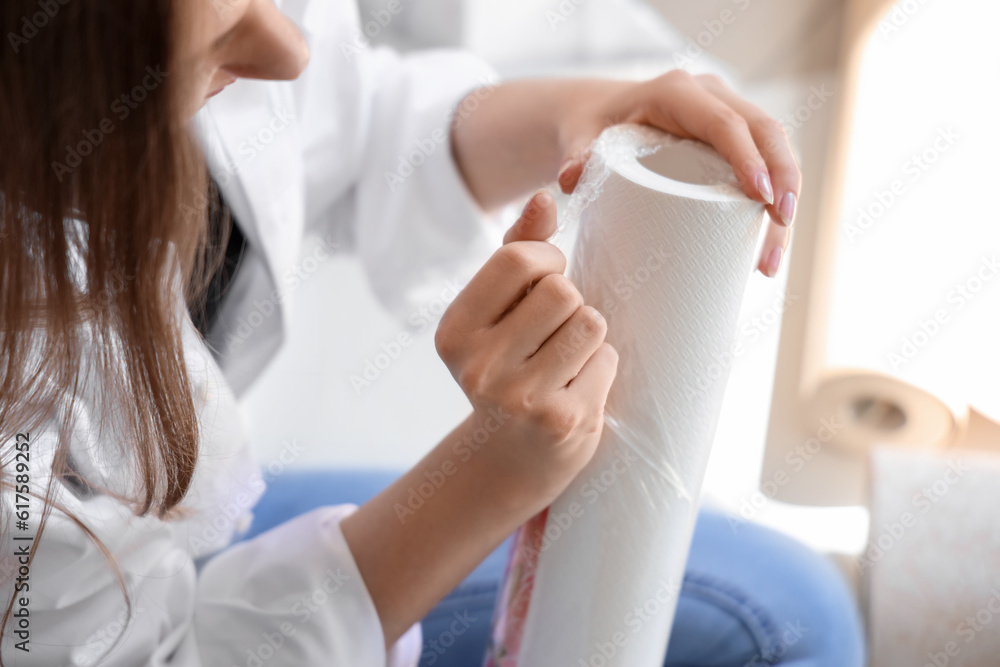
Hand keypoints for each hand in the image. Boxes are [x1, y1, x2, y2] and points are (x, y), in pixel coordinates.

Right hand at [435, 191, 618, 504]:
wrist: (509, 459)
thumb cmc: (506, 368)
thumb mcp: (496, 313)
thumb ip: (517, 252)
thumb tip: (547, 197)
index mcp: (454, 331)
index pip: (520, 259)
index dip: (549, 263)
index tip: (544, 284)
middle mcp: (477, 366)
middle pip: (562, 291)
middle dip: (570, 306)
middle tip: (553, 336)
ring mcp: (518, 397)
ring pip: (591, 323)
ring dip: (589, 338)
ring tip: (565, 363)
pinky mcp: (561, 421)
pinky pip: (607, 360)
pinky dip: (601, 370)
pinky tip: (575, 391)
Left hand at [555, 72, 799, 277]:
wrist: (597, 118)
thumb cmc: (590, 128)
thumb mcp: (580, 138)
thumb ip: (576, 155)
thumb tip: (571, 178)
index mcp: (678, 93)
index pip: (725, 122)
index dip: (748, 157)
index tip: (762, 198)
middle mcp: (711, 98)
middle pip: (766, 132)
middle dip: (783, 180)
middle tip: (781, 228)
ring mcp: (728, 116)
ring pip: (776, 151)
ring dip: (785, 202)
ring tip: (770, 261)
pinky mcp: (734, 141)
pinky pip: (767, 166)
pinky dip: (774, 205)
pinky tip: (766, 250)